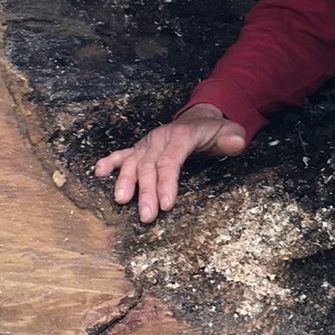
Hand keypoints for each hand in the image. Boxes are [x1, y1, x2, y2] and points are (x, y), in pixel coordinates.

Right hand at [93, 104, 246, 222]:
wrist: (200, 118)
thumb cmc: (215, 131)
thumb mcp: (230, 131)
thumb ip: (232, 138)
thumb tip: (236, 142)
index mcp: (181, 136)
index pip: (171, 162)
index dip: (167, 183)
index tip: (165, 205)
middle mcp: (160, 139)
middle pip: (149, 167)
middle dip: (146, 192)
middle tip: (146, 216)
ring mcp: (147, 143)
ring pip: (132, 163)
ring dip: (124, 181)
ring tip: (121, 201)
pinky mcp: (140, 148)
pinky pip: (121, 154)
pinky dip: (109, 162)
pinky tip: (98, 172)